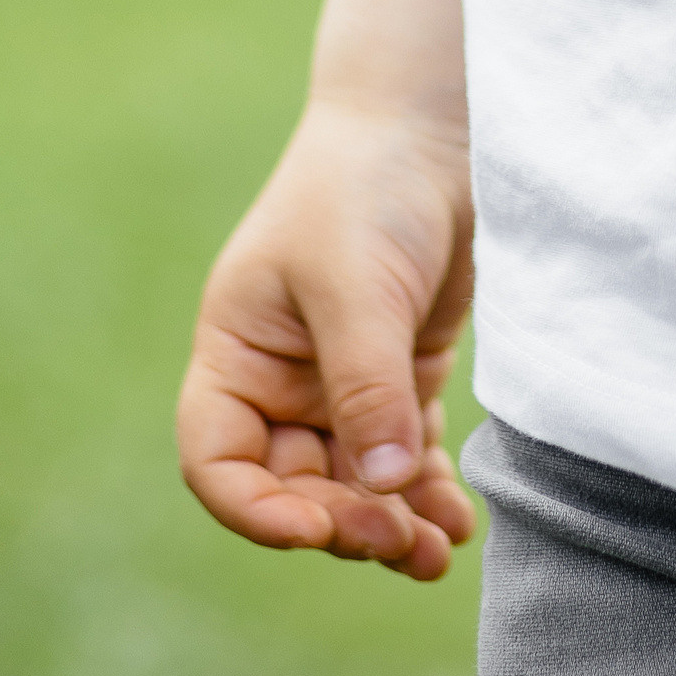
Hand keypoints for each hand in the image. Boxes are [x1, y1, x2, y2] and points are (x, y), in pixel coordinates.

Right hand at [177, 98, 477, 578]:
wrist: (435, 123)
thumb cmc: (368, 185)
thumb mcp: (355, 282)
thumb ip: (365, 383)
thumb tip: (386, 486)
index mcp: (237, 353)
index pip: (220, 460)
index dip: (257, 509)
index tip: (316, 528)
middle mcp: (280, 380)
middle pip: (294, 484)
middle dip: (343, 522)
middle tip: (400, 540)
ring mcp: (341, 381)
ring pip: (353, 482)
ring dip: (391, 524)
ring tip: (437, 552)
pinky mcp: (400, 374)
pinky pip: (404, 454)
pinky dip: (425, 491)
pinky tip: (456, 520)